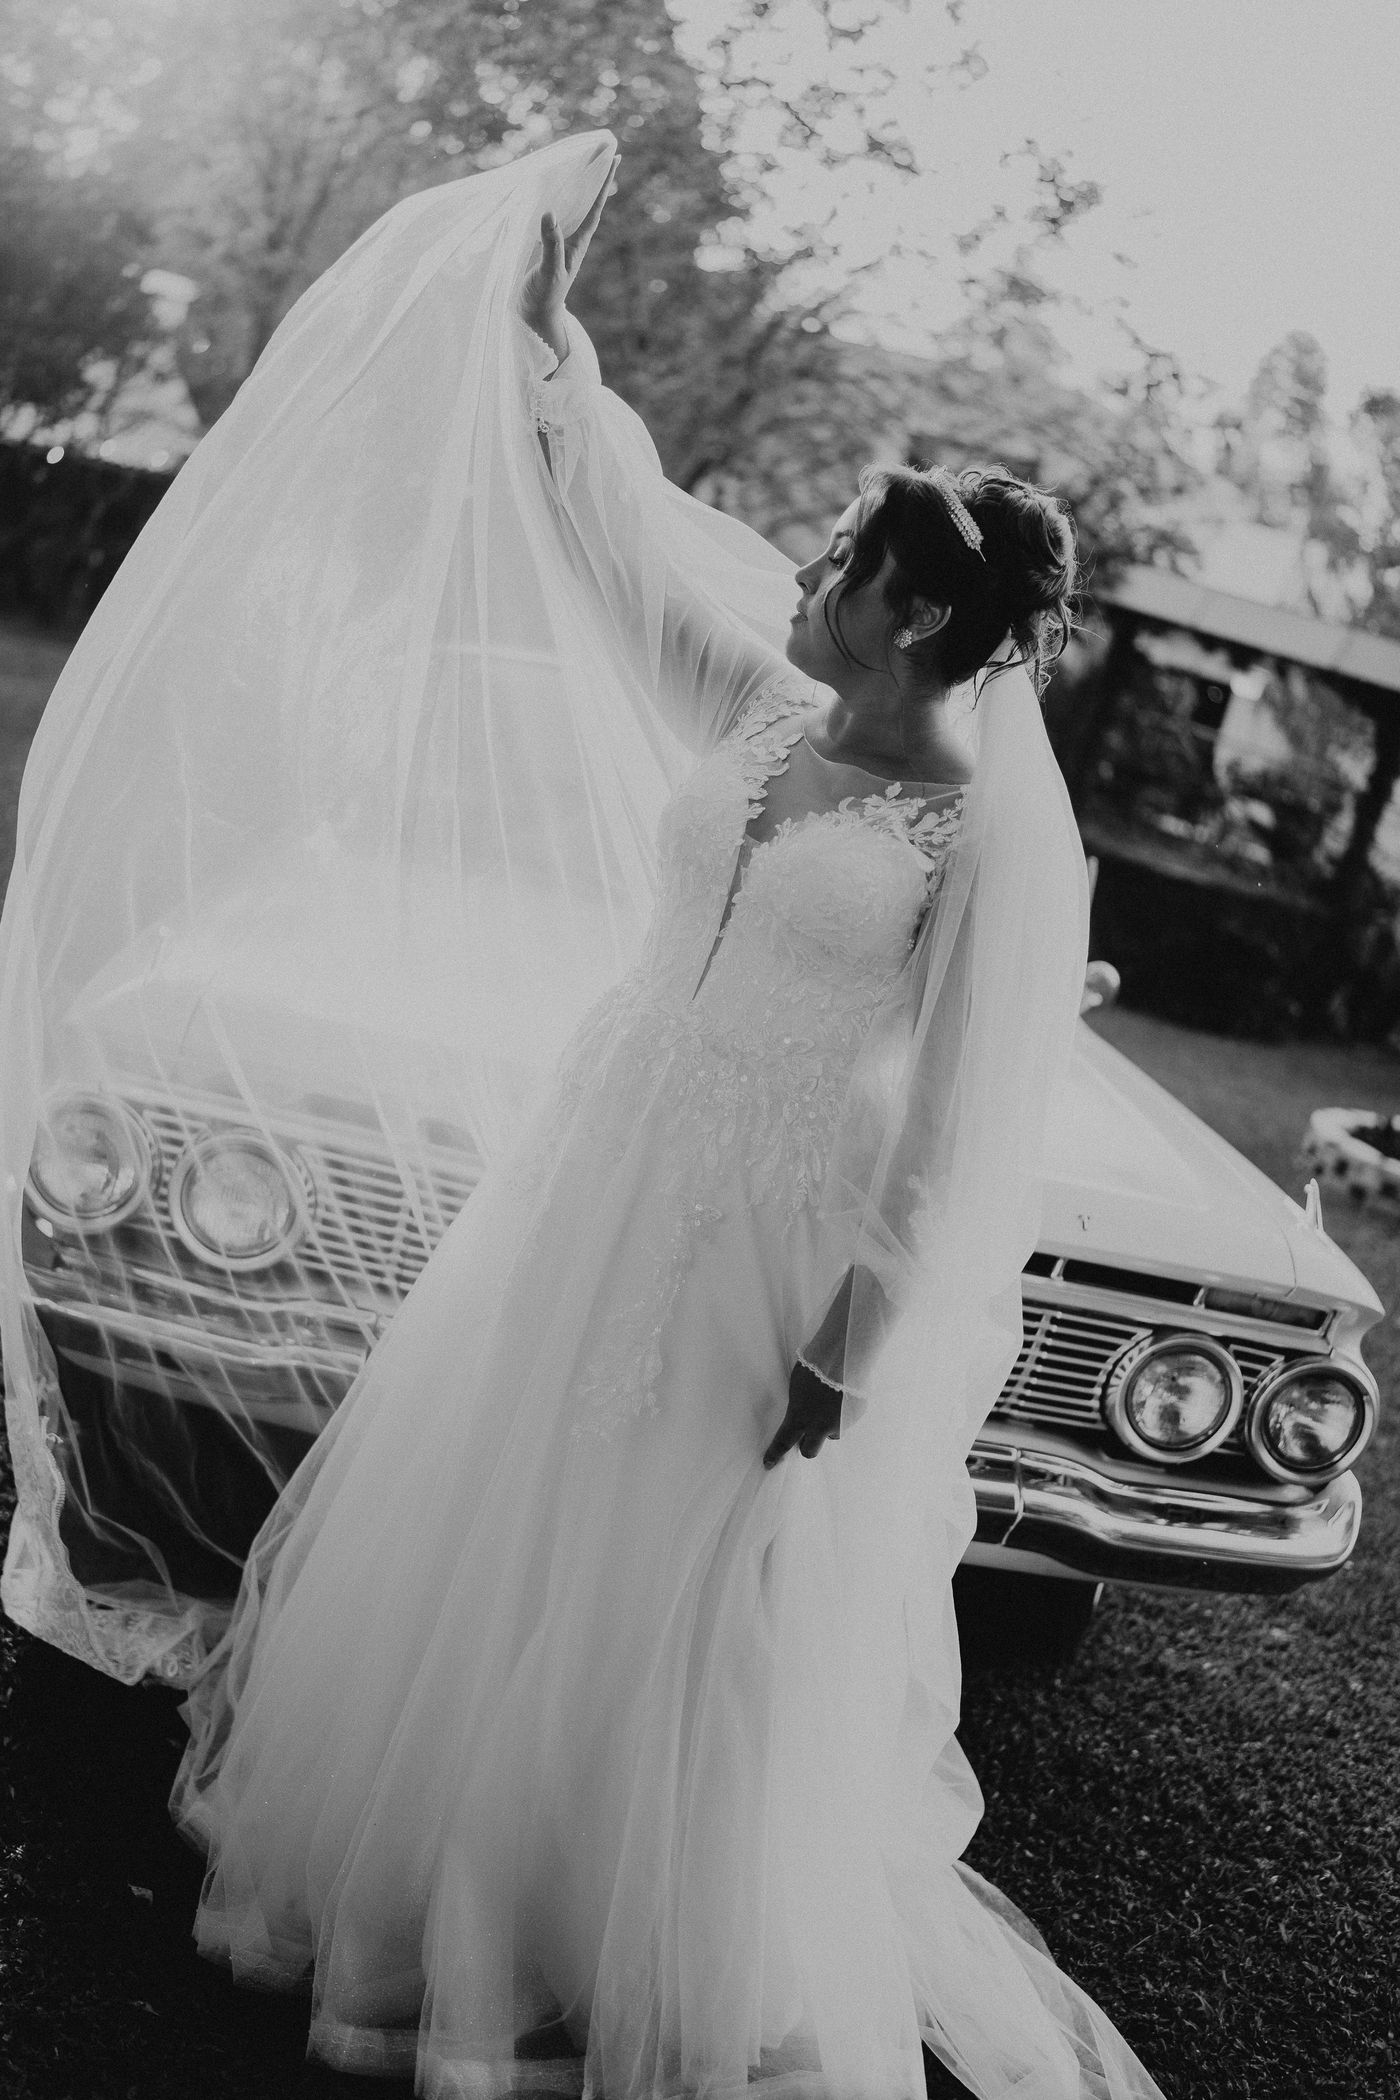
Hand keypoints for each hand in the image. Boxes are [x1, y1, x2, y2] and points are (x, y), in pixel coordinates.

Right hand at [519, 151, 620, 363]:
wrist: (534, 316)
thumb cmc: (544, 296)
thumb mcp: (549, 271)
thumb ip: (551, 244)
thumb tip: (549, 212)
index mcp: (577, 243)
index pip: (594, 207)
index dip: (603, 184)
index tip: (614, 159)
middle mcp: (571, 238)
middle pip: (585, 200)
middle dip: (592, 175)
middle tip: (602, 148)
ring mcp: (558, 240)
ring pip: (569, 205)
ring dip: (575, 183)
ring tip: (580, 160)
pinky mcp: (543, 244)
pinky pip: (551, 214)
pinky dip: (553, 197)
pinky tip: (550, 188)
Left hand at [763, 1361, 842, 1468]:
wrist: (843, 1355)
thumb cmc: (815, 1366)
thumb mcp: (797, 1387)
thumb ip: (798, 1406)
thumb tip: (800, 1414)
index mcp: (800, 1417)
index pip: (783, 1441)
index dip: (774, 1454)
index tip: (768, 1463)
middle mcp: (820, 1426)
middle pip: (810, 1451)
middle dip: (807, 1445)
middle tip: (807, 1434)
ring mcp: (840, 1424)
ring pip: (831, 1433)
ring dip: (828, 1425)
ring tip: (830, 1400)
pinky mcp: (855, 1416)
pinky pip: (845, 1420)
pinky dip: (842, 1412)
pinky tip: (843, 1394)